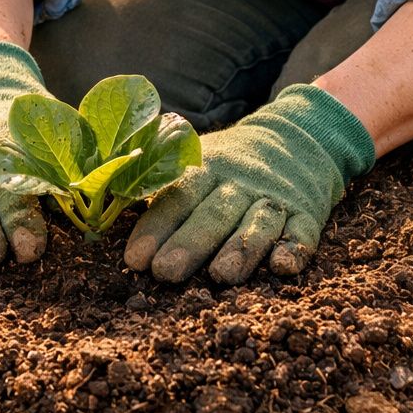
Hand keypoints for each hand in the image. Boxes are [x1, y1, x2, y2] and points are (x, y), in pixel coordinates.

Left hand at [124, 85, 374, 283]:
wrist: (299, 136)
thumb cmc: (230, 163)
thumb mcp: (196, 160)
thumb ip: (160, 184)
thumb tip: (103, 209)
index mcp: (208, 167)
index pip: (178, 196)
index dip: (156, 227)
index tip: (134, 260)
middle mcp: (242, 181)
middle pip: (214, 212)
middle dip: (190, 243)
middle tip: (165, 274)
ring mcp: (276, 197)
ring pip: (258, 222)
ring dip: (241, 249)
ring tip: (221, 276)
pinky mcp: (308, 213)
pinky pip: (303, 231)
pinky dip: (295, 248)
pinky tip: (283, 266)